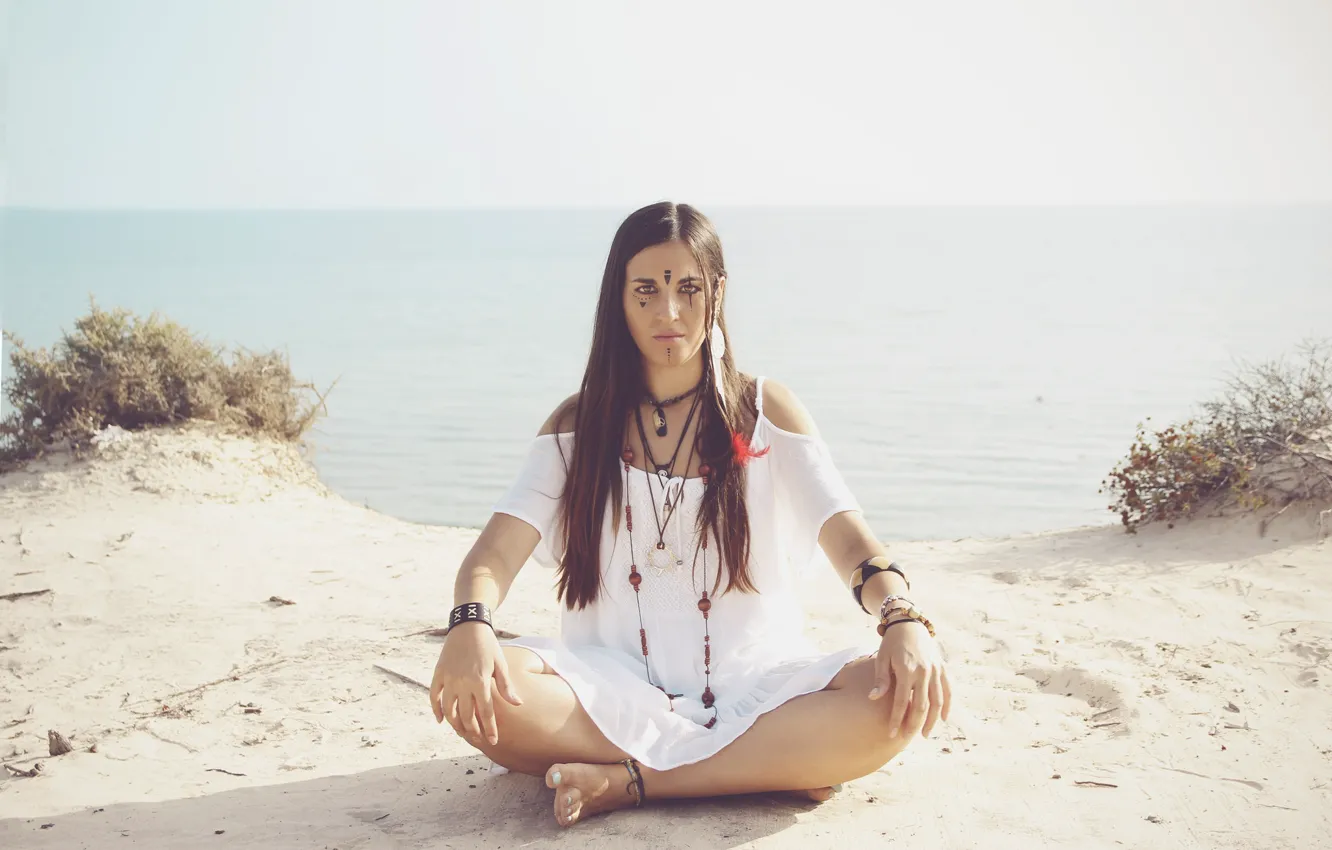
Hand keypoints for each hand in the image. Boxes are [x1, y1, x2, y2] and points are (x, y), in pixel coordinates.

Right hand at [429, 622, 521, 745]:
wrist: (468, 625)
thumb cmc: (488, 645)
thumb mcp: (500, 664)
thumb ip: (506, 686)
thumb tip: (517, 704)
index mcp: (480, 681)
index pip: (486, 712)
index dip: (489, 729)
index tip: (493, 741)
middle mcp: (462, 683)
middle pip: (466, 715)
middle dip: (473, 731)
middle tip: (478, 739)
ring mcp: (448, 679)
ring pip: (449, 710)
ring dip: (455, 724)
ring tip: (463, 732)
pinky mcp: (438, 674)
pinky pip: (433, 696)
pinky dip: (436, 709)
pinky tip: (441, 720)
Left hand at [869, 619, 951, 738]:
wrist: (909, 623)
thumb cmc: (891, 643)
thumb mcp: (882, 658)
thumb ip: (880, 679)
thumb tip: (873, 698)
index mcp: (906, 670)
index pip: (901, 702)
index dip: (896, 720)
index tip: (891, 734)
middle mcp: (924, 672)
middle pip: (921, 706)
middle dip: (914, 725)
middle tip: (906, 739)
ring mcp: (935, 670)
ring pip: (937, 701)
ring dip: (931, 720)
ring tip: (924, 734)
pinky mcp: (942, 668)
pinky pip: (948, 690)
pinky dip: (947, 705)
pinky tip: (943, 719)